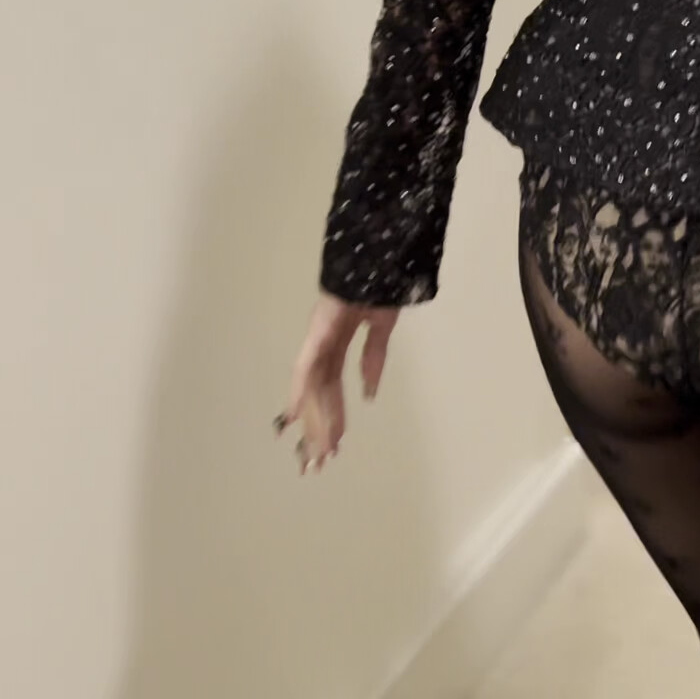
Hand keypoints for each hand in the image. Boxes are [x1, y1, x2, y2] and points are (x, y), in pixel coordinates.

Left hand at [275, 290, 400, 473]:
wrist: (379, 260)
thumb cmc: (381, 284)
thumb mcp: (382, 327)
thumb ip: (374, 358)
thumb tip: (369, 394)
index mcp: (339, 342)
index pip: (333, 387)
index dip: (333, 415)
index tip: (334, 444)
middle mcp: (324, 344)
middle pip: (319, 394)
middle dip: (319, 429)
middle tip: (317, 463)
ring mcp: (318, 338)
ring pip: (311, 388)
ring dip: (313, 421)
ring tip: (314, 452)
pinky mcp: (318, 332)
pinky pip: (307, 366)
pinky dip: (299, 391)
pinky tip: (293, 414)